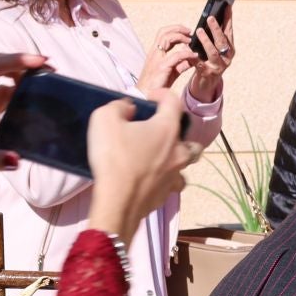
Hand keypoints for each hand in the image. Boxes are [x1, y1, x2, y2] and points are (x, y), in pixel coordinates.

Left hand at [0, 52, 48, 195]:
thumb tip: (17, 159)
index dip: (16, 61)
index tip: (40, 62)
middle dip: (23, 62)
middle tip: (51, 68)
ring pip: (2, 77)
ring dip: (23, 75)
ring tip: (48, 79)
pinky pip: (4, 93)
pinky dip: (21, 91)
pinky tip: (36, 97)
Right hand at [86, 86, 189, 240]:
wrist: (118, 202)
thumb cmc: (113, 157)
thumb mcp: (105, 119)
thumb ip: (119, 107)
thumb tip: (130, 108)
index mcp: (167, 129)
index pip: (174, 102)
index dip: (162, 94)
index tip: (150, 97)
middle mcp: (178, 151)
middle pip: (191, 137)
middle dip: (179, 131)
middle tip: (159, 131)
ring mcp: (175, 174)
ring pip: (187, 163)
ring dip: (177, 157)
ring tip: (161, 156)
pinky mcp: (167, 194)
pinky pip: (173, 182)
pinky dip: (166, 177)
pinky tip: (153, 177)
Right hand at [139, 23, 199, 92]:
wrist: (147, 96)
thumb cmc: (158, 84)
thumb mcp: (172, 72)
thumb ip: (181, 64)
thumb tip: (192, 59)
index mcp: (155, 52)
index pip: (163, 34)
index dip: (175, 30)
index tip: (187, 32)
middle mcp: (154, 53)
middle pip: (163, 32)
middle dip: (177, 28)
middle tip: (190, 31)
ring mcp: (157, 59)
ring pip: (166, 38)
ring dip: (181, 36)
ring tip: (190, 40)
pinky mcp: (161, 67)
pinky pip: (176, 55)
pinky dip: (187, 53)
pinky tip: (194, 55)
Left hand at [187, 7, 234, 102]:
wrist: (207, 83)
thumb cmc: (210, 60)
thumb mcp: (215, 48)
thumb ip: (215, 36)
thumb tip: (212, 17)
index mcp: (230, 49)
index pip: (229, 31)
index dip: (228, 19)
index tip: (227, 7)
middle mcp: (227, 57)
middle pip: (222, 41)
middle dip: (216, 29)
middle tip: (210, 18)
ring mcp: (218, 66)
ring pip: (213, 52)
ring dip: (206, 41)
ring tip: (199, 31)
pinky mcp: (207, 73)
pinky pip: (199, 62)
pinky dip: (192, 54)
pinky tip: (187, 46)